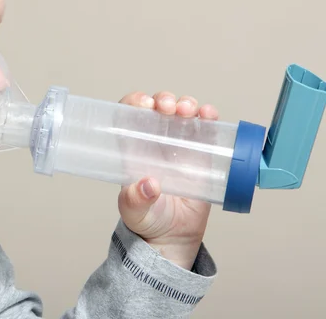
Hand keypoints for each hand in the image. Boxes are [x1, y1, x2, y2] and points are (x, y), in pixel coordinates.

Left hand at [117, 91, 218, 270]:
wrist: (173, 237)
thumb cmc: (147, 220)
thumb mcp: (134, 211)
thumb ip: (136, 200)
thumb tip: (149, 185)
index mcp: (134, 149)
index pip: (129, 116)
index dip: (134, 103)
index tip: (143, 103)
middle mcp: (155, 142)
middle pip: (158, 109)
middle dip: (163, 100)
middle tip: (167, 107)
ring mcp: (180, 146)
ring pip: (182, 113)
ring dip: (185, 103)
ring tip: (187, 110)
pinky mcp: (202, 154)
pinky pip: (206, 129)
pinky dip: (208, 117)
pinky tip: (209, 114)